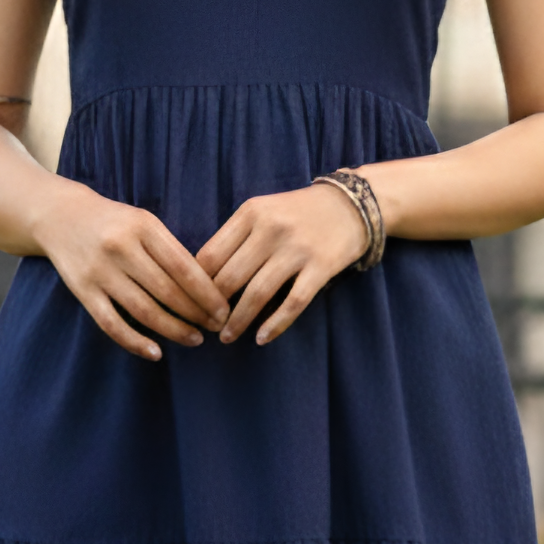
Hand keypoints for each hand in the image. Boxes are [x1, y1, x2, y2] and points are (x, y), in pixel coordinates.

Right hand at [31, 178, 225, 361]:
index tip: (224, 311)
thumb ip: (169, 249)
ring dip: (173, 330)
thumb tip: (206, 288)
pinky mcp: (82, 290)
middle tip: (215, 328)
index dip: (207, 294)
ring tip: (194, 339)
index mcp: (143, 227)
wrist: (60, 215)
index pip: (184, 267)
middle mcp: (121, 248)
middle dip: (196, 314)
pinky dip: (135, 342)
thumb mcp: (144, 222)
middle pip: (167, 291)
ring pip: (144, 310)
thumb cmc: (113, 221)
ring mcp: (100, 271)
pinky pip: (111, 323)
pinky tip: (155, 352)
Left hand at [196, 183, 367, 347]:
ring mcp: (297, 248)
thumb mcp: (262, 211)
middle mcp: (271, 229)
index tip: (192, 304)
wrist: (350, 204)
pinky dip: (275, 324)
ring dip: (238, 321)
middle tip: (207, 325)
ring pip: (258, 293)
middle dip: (213, 308)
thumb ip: (235, 238)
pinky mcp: (321, 266)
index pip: (210, 255)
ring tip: (227, 337)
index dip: (196, 285)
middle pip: (230, 277)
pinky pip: (293, 302)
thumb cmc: (297, 212)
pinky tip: (262, 338)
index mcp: (250, 213)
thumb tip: (202, 278)